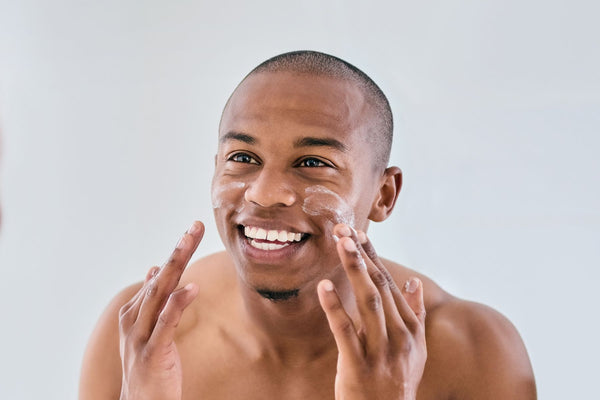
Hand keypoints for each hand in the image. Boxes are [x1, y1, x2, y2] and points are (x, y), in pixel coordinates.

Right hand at [118, 221, 203, 399]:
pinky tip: (191, 288)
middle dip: (179, 249)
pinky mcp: (152, 352)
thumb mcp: (149, 329)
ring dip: (176, 265)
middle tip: (195, 226)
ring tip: (190, 241)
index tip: (194, 228)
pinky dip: (177, 303)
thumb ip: (153, 300)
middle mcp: (134, 319)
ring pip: (160, 292)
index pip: (161, 274)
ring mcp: (141, 335)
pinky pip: (166, 323)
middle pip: (161, 276)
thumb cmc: (148, 365)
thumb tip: (155, 269)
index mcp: (135, 311)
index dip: (177, 250)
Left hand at [317, 224, 426, 399]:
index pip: (389, 283)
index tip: (359, 232)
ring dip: (354, 270)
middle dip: (362, 255)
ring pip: (367, 302)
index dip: (373, 256)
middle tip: (344, 229)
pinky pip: (345, 331)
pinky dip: (334, 307)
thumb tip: (413, 282)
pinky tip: (323, 287)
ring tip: (340, 244)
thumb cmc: (398, 381)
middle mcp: (399, 336)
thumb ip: (415, 314)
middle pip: (379, 286)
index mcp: (410, 328)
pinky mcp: (358, 365)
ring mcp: (380, 351)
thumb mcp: (416, 349)